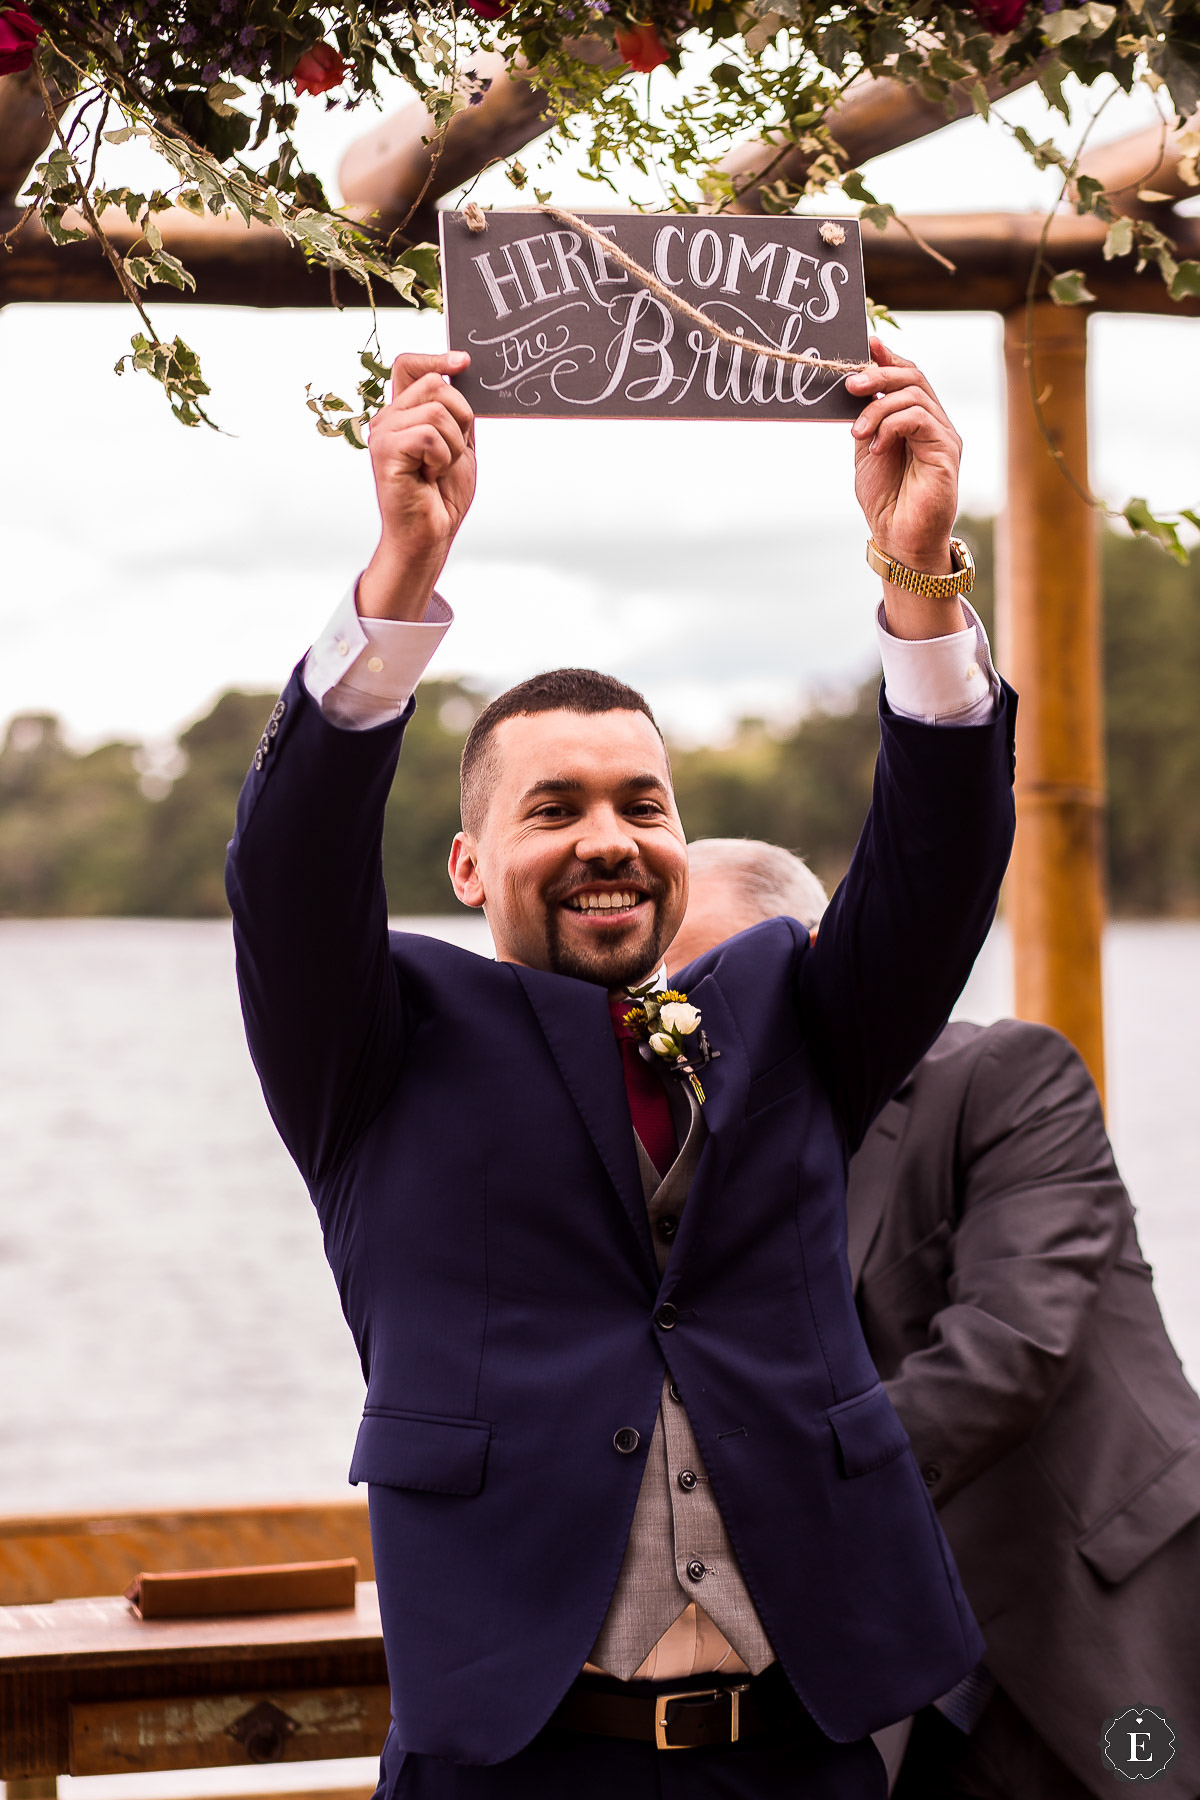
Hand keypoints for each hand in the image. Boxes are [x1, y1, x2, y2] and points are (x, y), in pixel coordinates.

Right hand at [358, 351, 476, 621]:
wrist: (430, 535)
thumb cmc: (442, 495)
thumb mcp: (458, 444)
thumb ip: (454, 411)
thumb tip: (459, 369)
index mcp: (402, 414)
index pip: (408, 365)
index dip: (435, 357)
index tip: (463, 362)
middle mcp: (387, 418)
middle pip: (435, 384)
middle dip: (461, 419)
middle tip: (449, 455)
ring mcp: (383, 433)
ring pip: (437, 411)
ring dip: (453, 446)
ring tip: (437, 470)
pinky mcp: (385, 451)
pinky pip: (431, 435)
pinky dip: (442, 459)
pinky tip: (429, 477)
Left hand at [845, 338, 964, 640]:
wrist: (899, 539)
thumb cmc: (885, 499)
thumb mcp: (866, 449)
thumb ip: (865, 416)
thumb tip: (854, 381)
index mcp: (916, 418)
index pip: (907, 373)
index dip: (887, 355)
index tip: (863, 343)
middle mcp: (934, 421)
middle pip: (913, 375)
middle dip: (879, 373)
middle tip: (850, 385)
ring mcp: (944, 435)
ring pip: (915, 394)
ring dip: (878, 407)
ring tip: (856, 432)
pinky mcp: (947, 451)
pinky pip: (920, 419)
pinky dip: (891, 425)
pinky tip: (875, 446)